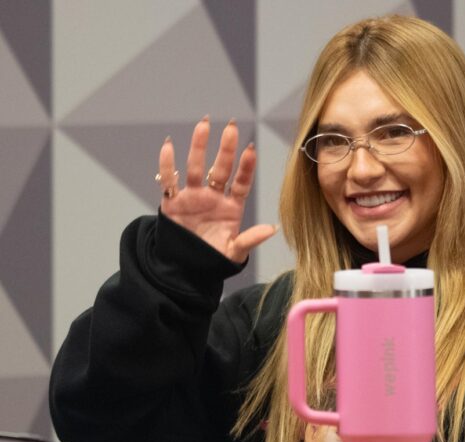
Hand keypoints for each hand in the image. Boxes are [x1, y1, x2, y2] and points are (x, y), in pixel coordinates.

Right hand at [156, 116, 276, 262]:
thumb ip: (250, 239)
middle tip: (231, 127)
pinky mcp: (172, 202)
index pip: (240, 182)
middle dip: (226, 148)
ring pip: (196, 167)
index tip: (251, 149)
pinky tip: (169, 145)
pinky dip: (167, 164)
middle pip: (220, 168)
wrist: (185, 268)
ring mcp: (192, 197)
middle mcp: (212, 196)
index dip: (245, 167)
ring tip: (204, 125)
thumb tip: (272, 229)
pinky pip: (169, 181)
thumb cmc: (212, 259)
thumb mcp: (234, 252)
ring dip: (199, 147)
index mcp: (231, 207)